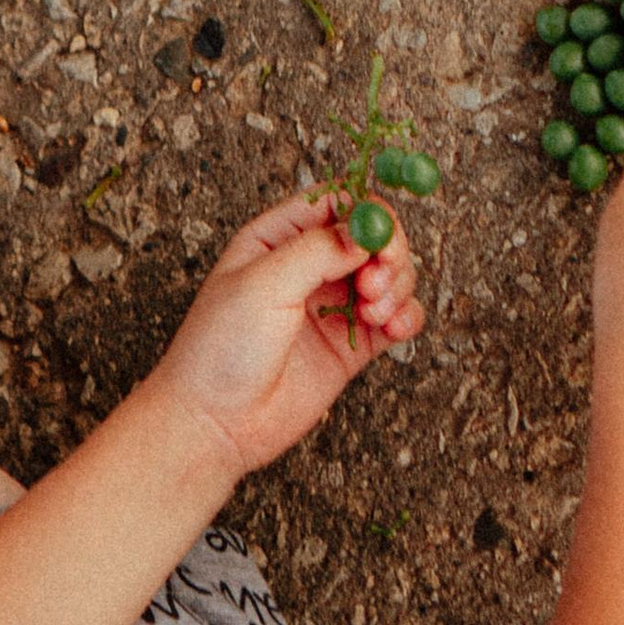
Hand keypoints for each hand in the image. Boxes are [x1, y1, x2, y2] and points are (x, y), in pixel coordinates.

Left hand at [150, 189, 423, 482]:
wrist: (216, 422)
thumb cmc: (220, 347)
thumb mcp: (262, 283)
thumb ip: (317, 250)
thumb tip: (364, 230)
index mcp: (278, 238)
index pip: (336, 202)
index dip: (365, 211)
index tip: (375, 235)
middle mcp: (308, 267)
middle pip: (373, 236)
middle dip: (388, 251)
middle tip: (376, 280)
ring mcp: (332, 306)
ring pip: (389, 274)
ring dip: (397, 285)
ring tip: (375, 311)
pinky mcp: (351, 346)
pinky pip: (396, 318)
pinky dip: (407, 316)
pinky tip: (394, 328)